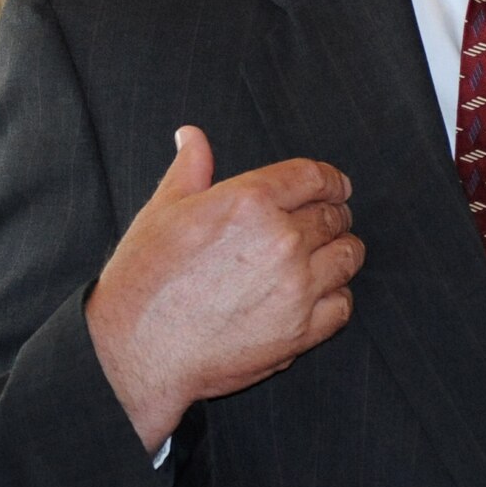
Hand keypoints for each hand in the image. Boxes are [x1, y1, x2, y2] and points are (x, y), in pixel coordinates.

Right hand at [85, 127, 362, 451]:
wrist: (138, 350)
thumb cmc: (144, 278)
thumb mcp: (163, 210)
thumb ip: (190, 168)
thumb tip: (191, 136)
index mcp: (250, 201)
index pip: (313, 177)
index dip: (330, 180)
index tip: (336, 186)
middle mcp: (281, 240)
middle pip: (333, 216)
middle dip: (333, 214)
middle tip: (328, 221)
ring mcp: (295, 288)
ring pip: (347, 257)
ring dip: (341, 251)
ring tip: (328, 255)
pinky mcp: (300, 331)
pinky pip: (343, 304)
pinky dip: (337, 295)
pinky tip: (321, 293)